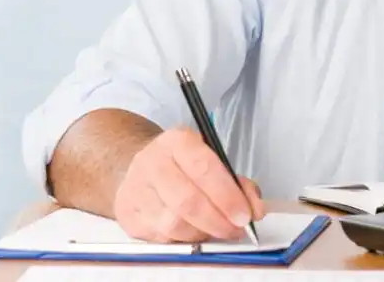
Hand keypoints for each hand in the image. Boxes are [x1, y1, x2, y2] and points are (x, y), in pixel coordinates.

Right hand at [112, 127, 265, 242]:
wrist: (138, 168)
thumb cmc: (181, 165)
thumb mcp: (210, 159)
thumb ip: (237, 183)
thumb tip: (255, 209)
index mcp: (177, 142)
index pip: (204, 168)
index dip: (227, 196)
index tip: (244, 215)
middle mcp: (153, 162)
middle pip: (187, 200)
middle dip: (217, 220)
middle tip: (235, 229)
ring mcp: (136, 189)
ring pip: (173, 224)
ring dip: (202, 234)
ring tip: (216, 231)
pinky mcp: (128, 214)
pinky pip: (161, 237)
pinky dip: (184, 240)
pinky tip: (194, 232)